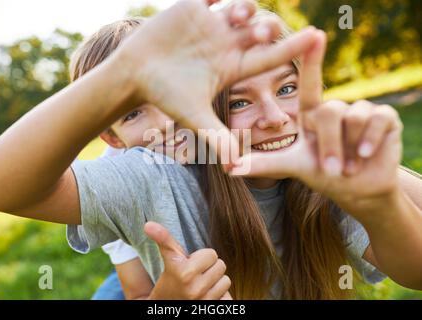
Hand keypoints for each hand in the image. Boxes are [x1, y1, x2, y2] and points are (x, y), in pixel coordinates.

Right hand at [117, 0, 319, 164]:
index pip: (270, 57)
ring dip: (246, 7)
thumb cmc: (164, 95)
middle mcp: (227, 45)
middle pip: (259, 30)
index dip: (293, 47)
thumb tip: (236, 170)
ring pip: (241, 8)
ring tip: (237, 15)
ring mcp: (212, 25)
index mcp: (233, 67)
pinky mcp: (193, 8)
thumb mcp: (194, 116)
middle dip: (266, 28)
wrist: (135, 75)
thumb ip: (216, 138)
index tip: (317, 36)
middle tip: (261, 32)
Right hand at [144, 221, 231, 299]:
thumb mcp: (169, 259)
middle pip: (221, 266)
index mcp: (185, 272)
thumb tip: (148, 224)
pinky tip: (208, 296)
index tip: (191, 264)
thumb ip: (163, 239)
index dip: (201, 258)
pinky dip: (221, 296)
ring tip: (202, 285)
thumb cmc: (170, 280)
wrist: (166, 305)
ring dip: (216, 282)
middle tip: (196, 275)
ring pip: (226, 281)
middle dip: (209, 268)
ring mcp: (205, 301)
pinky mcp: (212, 308)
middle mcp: (195, 288)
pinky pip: (229, 296)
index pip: (211, 254)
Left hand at [230, 30, 402, 214]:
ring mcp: (360, 110)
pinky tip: (368, 154)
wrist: (356, 189)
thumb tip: (229, 167)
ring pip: (353, 116)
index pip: (309, 85)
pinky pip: (378, 118)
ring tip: (349, 166)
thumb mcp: (292, 166)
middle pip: (328, 111)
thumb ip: (263, 163)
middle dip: (329, 145)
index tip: (314, 35)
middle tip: (331, 170)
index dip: (312, 60)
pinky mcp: (384, 117)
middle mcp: (334, 108)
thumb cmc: (322, 174)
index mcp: (311, 114)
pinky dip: (371, 140)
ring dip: (349, 147)